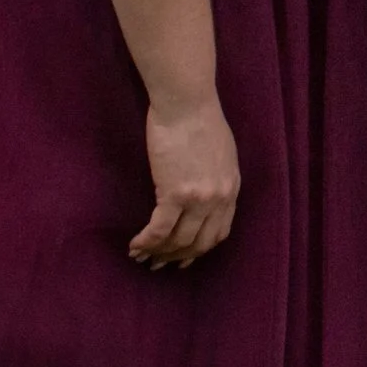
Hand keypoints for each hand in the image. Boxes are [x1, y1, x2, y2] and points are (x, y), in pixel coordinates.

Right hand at [131, 96, 240, 269]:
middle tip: (160, 264)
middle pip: (200, 243)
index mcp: (232, 188)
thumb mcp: (221, 153)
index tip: (184, 256)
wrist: (187, 103)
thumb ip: (216, 178)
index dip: (200, 249)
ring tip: (143, 256)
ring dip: (159, 254)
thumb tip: (201, 194)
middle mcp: (219, 198)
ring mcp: (199, 199)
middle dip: (178, 258)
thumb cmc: (200, 119)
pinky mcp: (175, 194)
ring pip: (178, 242)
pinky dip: (146, 242)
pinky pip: (159, 231)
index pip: (220, 232)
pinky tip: (135, 246)